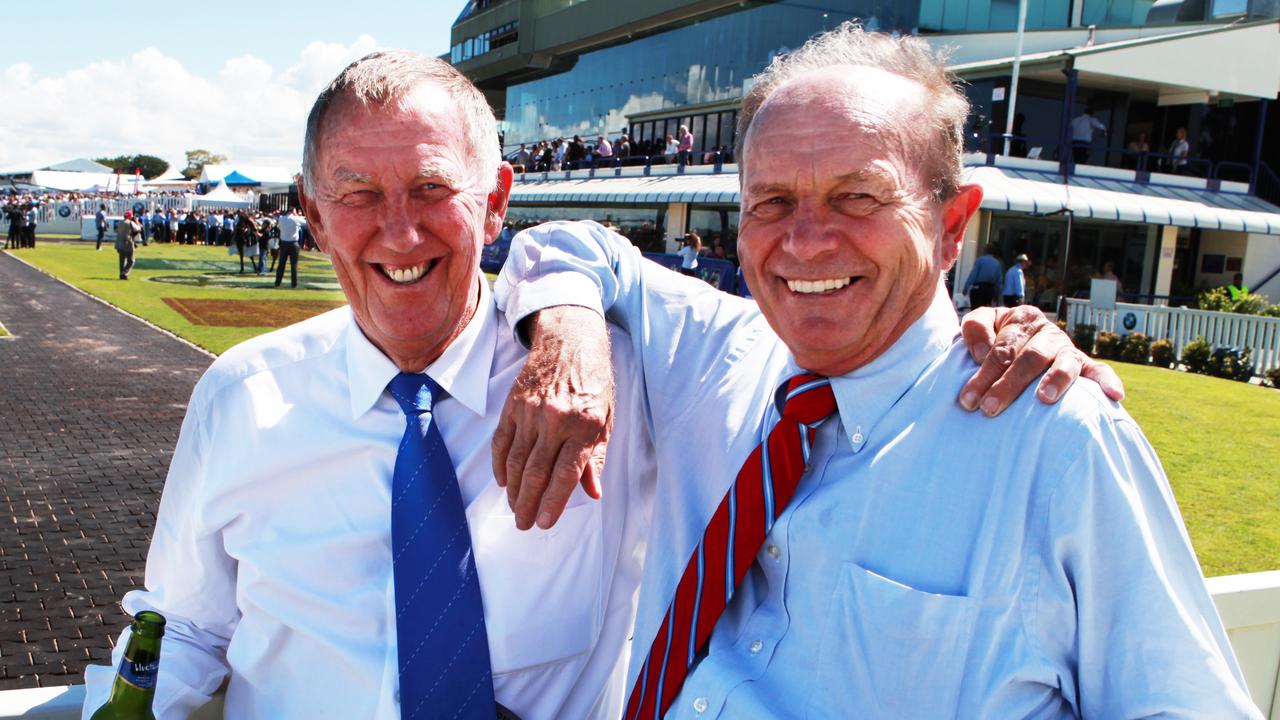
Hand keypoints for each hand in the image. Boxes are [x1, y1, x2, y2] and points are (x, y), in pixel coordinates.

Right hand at [492, 306, 613, 529]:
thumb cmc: (594, 380)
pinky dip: (499, 464)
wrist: (569, 341)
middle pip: (536, 472)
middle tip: (523, 525)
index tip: (544, 523)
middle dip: (528, 504)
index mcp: (584, 426)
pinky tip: (502, 482)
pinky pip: (502, 441)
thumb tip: (593, 492)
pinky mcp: (513, 405)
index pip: (565, 474)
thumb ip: (597, 457)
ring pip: (516, 461)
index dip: (554, 503)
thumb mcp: (607, 418)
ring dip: (513, 490)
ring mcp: (530, 413)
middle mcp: (555, 421)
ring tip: (514, 509)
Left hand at [957, 305, 1123, 415]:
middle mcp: (1047, 332)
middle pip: (1029, 358)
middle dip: (1008, 385)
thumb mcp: (981, 323)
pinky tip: (1114, 396)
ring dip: (1055, 381)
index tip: (967, 400)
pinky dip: (1107, 381)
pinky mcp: (1084, 364)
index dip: (983, 375)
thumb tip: (983, 352)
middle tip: (990, 409)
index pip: (1002, 349)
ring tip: (1044, 399)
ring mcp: (1067, 349)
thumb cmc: (994, 337)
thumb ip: (975, 328)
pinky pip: (1099, 371)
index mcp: (1022, 319)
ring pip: (1063, 363)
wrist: (1018, 337)